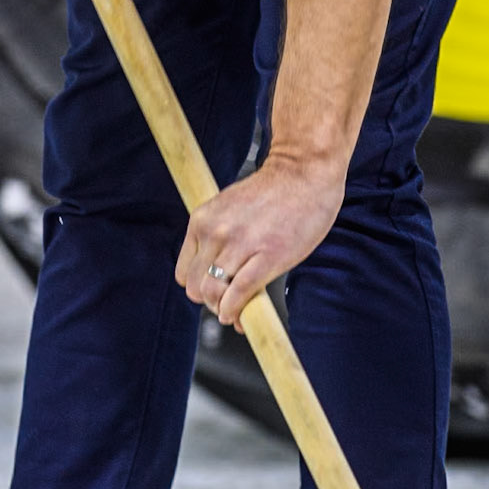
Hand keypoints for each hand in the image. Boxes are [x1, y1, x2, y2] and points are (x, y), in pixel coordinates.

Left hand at [175, 153, 344, 327]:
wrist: (304, 172)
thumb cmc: (273, 192)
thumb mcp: (230, 209)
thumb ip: (220, 240)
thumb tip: (219, 283)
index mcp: (202, 221)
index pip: (184, 273)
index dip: (199, 289)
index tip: (213, 293)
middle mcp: (215, 233)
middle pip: (196, 288)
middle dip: (211, 302)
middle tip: (227, 305)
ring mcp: (240, 245)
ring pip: (214, 294)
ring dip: (223, 310)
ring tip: (235, 312)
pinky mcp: (267, 256)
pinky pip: (240, 294)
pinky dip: (237, 312)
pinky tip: (242, 316)